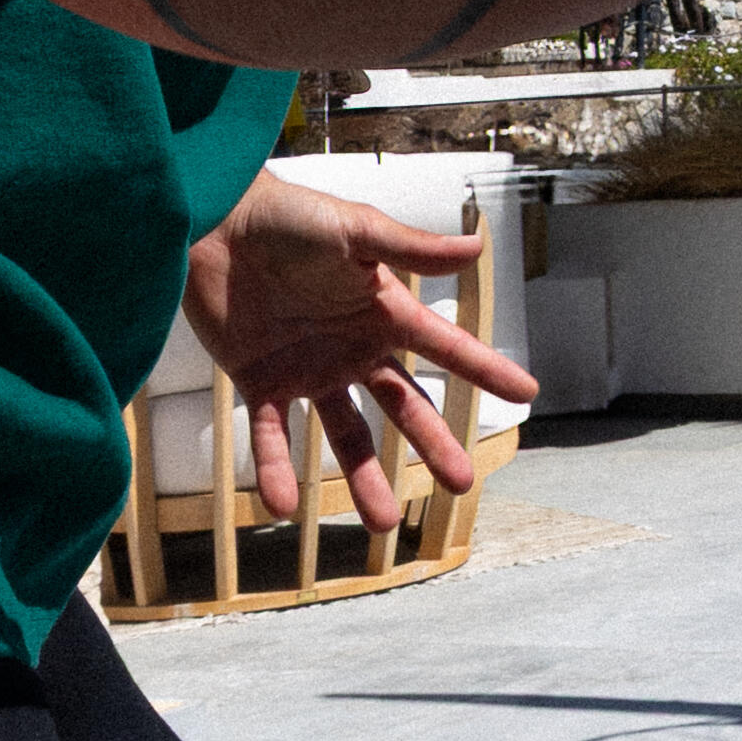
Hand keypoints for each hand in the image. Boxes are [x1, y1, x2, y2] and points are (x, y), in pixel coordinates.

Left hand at [185, 171, 540, 530]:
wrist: (214, 222)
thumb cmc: (288, 215)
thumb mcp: (354, 230)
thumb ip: (410, 248)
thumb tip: (477, 247)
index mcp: (383, 312)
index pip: (446, 348)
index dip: (487, 370)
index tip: (528, 394)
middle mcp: (353, 348)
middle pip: (404, 406)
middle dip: (434, 444)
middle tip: (462, 483)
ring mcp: (309, 369)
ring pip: (345, 436)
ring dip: (362, 479)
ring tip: (381, 525)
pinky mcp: (261, 381)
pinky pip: (272, 436)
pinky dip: (275, 470)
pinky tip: (284, 506)